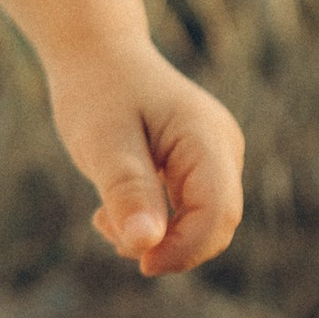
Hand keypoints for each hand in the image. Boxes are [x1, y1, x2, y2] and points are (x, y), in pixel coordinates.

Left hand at [46, 39, 245, 278]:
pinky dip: (151, 223)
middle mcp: (222, 149)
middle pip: (216, 224)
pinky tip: (111, 211)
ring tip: (104, 216)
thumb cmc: (97, 91)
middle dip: (168, 246)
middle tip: (109, 231)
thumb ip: (127, 192)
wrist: (96, 55)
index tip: (139, 262)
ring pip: (200, 223)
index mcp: (208, 138)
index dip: (185, 249)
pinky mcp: (196, 167)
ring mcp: (214, 158)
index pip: (218, 213)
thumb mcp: (103, 143)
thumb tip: (146, 245)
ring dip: (155, 236)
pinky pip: (186, 212)